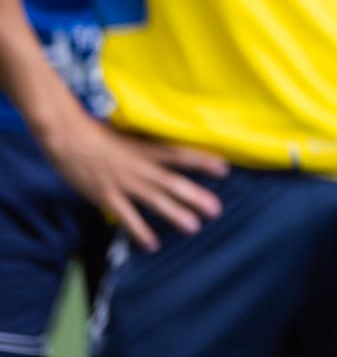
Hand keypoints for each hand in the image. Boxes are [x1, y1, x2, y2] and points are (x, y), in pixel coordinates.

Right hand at [41, 107, 226, 251]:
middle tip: (216, 209)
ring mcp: (124, 182)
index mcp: (146, 150)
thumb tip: (167, 153)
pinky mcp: (106, 196)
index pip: (180, 155)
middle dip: (195, 196)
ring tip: (194, 227)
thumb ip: (147, 147)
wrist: (68, 139)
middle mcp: (140, 166)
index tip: (224, 168)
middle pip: (173, 182)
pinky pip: (126, 216)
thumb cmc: (98, 136)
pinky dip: (139, 230)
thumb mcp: (129, 137)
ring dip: (174, 214)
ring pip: (154, 200)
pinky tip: (152, 244)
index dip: (202, 161)